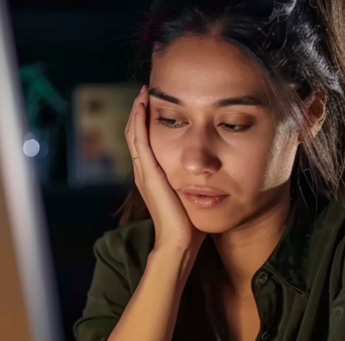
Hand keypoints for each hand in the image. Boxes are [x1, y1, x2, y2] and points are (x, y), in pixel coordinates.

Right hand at [125, 85, 204, 253]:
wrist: (179, 243)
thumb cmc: (188, 226)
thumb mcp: (190, 197)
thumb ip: (193, 184)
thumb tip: (209, 175)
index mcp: (153, 177)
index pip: (145, 144)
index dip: (147, 124)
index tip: (155, 105)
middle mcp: (144, 172)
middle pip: (136, 135)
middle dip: (140, 113)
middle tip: (145, 93)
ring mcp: (144, 172)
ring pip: (134, 134)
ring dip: (138, 112)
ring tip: (143, 94)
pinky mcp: (149, 173)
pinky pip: (140, 140)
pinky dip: (139, 120)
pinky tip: (143, 105)